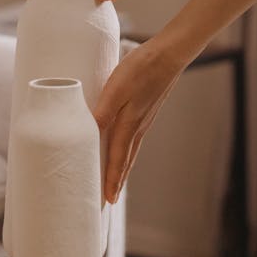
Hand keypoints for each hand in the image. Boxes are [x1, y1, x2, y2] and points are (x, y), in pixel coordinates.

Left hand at [93, 33, 185, 203]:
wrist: (168, 54)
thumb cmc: (140, 69)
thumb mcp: (116, 89)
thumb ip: (103, 111)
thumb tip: (88, 135)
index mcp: (129, 125)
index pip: (117, 160)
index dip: (111, 181)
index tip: (106, 202)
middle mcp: (138, 127)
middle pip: (125, 161)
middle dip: (116, 181)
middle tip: (108, 201)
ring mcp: (143, 120)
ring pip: (130, 151)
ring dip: (122, 168)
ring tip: (115, 182)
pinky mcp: (145, 110)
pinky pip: (134, 139)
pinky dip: (127, 151)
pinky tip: (124, 147)